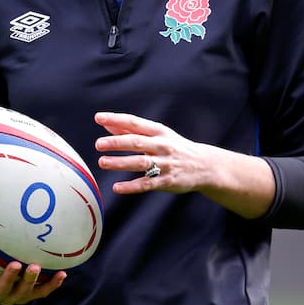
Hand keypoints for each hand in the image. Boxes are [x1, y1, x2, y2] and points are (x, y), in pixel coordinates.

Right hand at [0, 252, 66, 304]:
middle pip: (3, 292)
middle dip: (9, 279)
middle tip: (16, 264)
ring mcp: (16, 297)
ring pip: (24, 294)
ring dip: (31, 281)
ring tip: (37, 266)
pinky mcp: (32, 294)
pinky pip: (43, 292)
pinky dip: (53, 285)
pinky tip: (63, 275)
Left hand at [94, 112, 275, 217]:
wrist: (204, 165)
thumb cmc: (175, 147)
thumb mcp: (158, 135)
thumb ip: (132, 130)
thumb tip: (107, 124)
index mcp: (159, 131)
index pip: (135, 122)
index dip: (116, 119)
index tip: (99, 117)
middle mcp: (162, 145)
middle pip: (137, 142)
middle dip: (117, 142)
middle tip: (99, 144)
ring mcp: (166, 164)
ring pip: (141, 163)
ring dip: (121, 163)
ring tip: (103, 162)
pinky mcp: (168, 181)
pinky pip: (147, 184)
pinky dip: (132, 186)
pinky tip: (117, 187)